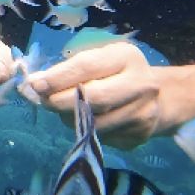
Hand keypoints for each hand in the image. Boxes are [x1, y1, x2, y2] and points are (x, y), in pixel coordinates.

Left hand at [26, 41, 159, 148]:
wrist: (159, 98)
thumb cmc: (117, 72)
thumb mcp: (99, 59)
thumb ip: (70, 69)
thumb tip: (35, 83)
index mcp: (127, 57)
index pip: (87, 67)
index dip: (59, 77)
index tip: (36, 84)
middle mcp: (141, 85)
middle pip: (94, 98)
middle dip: (61, 101)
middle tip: (43, 101)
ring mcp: (143, 114)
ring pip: (95, 123)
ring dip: (70, 118)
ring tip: (61, 110)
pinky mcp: (139, 137)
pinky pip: (102, 137)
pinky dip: (85, 130)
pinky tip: (83, 120)